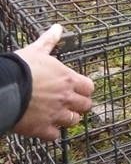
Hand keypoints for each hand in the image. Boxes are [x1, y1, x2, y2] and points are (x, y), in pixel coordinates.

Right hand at [13, 24, 93, 140]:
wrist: (4, 88)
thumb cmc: (22, 68)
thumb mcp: (37, 50)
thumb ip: (49, 41)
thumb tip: (57, 27)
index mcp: (68, 79)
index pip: (89, 87)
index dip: (84, 89)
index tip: (78, 88)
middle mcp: (66, 98)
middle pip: (85, 106)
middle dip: (79, 105)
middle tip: (70, 103)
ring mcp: (55, 115)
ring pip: (72, 122)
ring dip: (67, 119)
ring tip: (58, 115)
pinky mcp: (42, 129)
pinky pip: (54, 136)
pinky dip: (51, 133)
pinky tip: (44, 127)